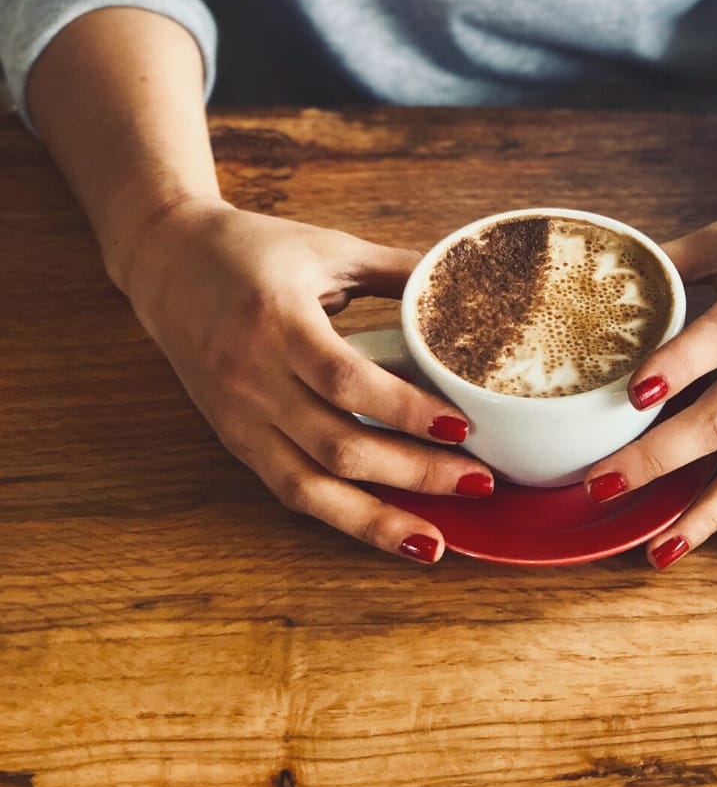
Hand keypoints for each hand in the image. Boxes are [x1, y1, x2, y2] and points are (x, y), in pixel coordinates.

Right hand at [123, 196, 493, 562]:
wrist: (167, 262)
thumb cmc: (253, 250)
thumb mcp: (328, 247)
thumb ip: (397, 271)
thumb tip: (466, 287)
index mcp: (275, 319)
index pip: (344, 379)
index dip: (404, 410)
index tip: (461, 426)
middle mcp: (251, 376)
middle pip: (336, 444)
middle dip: (413, 472)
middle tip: (478, 481)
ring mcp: (239, 415)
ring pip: (309, 487)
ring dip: (377, 518)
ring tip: (436, 538)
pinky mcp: (235, 440)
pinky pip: (290, 490)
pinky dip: (341, 516)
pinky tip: (387, 529)